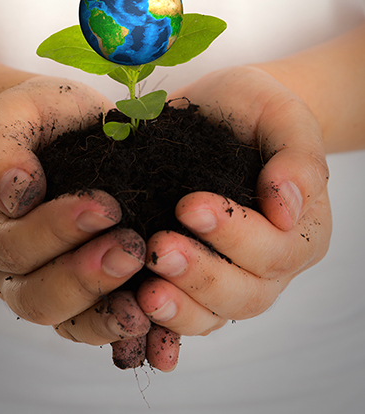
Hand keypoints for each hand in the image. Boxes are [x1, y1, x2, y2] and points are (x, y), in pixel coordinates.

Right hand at [0, 76, 150, 348]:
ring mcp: (44, 283)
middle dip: (85, 277)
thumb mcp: (13, 113)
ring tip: (146, 296)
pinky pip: (95, 324)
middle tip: (132, 249)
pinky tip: (152, 321)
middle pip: (35, 295)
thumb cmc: (41, 120)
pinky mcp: (81, 293)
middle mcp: (7, 267)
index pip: (10, 245)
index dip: (55, 232)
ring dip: (106, 312)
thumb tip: (15, 194)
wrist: (67, 130)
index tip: (105, 206)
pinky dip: (122, 328)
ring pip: (65, 321)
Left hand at [136, 66, 331, 370]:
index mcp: (299, 230)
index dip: (233, 235)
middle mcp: (268, 264)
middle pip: (244, 293)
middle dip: (201, 275)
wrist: (223, 113)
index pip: (275, 249)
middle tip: (160, 249)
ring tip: (144, 293)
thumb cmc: (256, 110)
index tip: (188, 205)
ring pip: (213, 314)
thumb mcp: (283, 116)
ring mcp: (231, 276)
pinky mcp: (193, 276)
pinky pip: (183, 313)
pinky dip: (161, 323)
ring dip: (179, 308)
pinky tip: (135, 316)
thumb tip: (287, 209)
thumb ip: (296, 158)